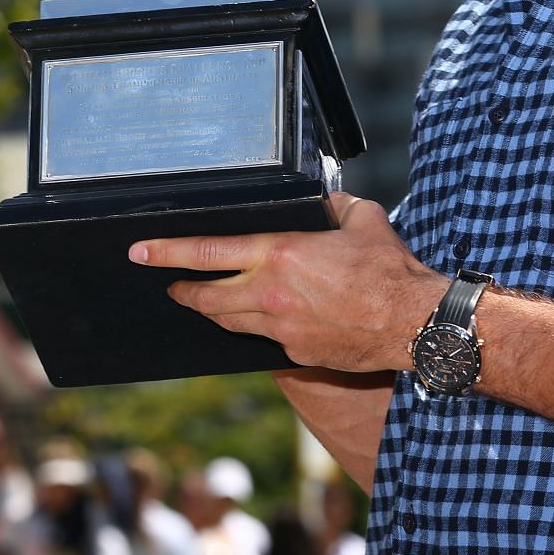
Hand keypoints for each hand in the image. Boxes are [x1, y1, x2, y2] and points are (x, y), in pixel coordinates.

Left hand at [130, 193, 447, 371]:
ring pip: (227, 320)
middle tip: (170, 283)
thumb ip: (332, 207)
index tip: (140, 251)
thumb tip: (322, 203)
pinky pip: (261, 338)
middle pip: (206, 295)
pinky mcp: (295, 351)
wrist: (413, 323)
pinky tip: (260, 319)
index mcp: (280, 253)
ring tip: (204, 300)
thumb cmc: (389, 269)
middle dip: (182, 289)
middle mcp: (271, 292)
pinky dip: (253, 326)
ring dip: (211, 310)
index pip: (207, 251)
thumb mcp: (361, 218)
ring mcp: (280, 326)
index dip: (167, 252)